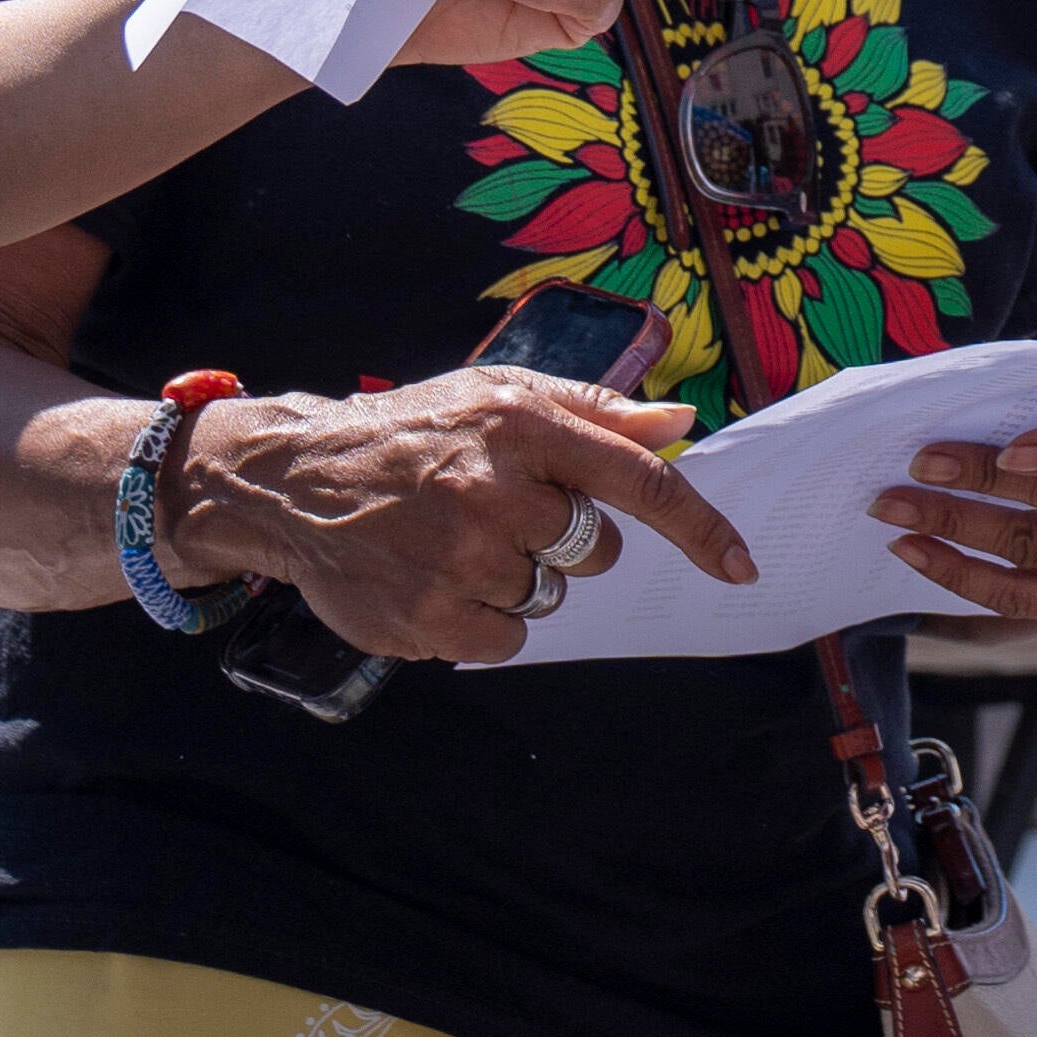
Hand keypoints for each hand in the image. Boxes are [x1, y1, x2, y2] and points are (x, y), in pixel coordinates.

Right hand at [173, 365, 757, 665]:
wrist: (294, 478)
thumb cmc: (415, 433)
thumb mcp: (500, 398)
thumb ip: (595, 414)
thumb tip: (682, 425)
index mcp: (524, 425)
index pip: (639, 481)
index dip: (699, 527)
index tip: (742, 565)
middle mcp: (496, 489)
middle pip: (595, 551)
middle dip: (562, 539)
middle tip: (495, 512)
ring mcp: (459, 557)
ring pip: (547, 596)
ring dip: (513, 577)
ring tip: (451, 539)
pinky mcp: (427, 615)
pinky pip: (505, 638)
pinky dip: (482, 619)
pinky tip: (435, 577)